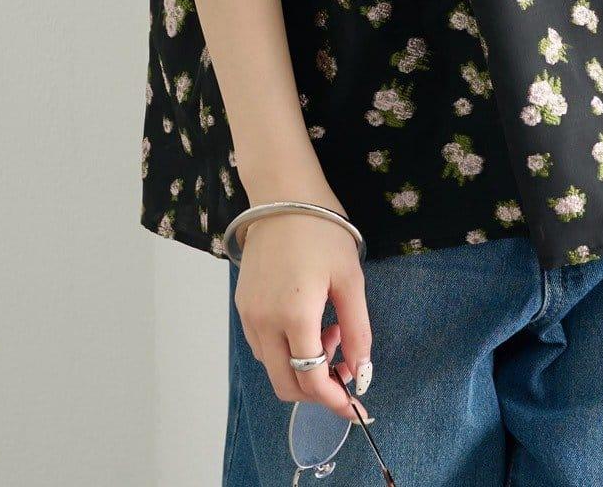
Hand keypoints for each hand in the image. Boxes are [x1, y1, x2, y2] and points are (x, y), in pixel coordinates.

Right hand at [232, 206, 375, 425]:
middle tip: (344, 362)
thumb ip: (357, 330)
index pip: (311, 379)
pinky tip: (307, 320)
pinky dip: (286, 349)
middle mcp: (263, 322)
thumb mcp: (350, 278)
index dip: (333, 400)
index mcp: (294, 315)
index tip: (355, 408)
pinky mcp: (242, 305)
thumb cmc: (322, 230)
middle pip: (285, 384)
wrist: (283, 194)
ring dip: (302, 365)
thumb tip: (360, 373)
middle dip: (317, 388)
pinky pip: (263, 346)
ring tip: (329, 328)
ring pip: (273, 367)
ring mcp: (248, 314)